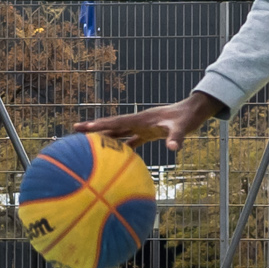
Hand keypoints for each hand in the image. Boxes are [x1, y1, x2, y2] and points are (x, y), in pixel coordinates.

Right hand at [87, 94, 218, 158]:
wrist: (193, 111)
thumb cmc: (187, 119)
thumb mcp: (183, 128)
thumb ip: (177, 138)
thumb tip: (174, 148)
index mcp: (142, 119)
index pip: (118, 122)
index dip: (102, 125)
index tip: (86, 127)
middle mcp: (139, 121)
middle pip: (112, 125)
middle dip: (94, 127)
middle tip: (75, 129)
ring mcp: (142, 127)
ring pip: (118, 131)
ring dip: (103, 136)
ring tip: (85, 141)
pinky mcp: (147, 133)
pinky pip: (130, 140)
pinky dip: (120, 147)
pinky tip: (112, 156)